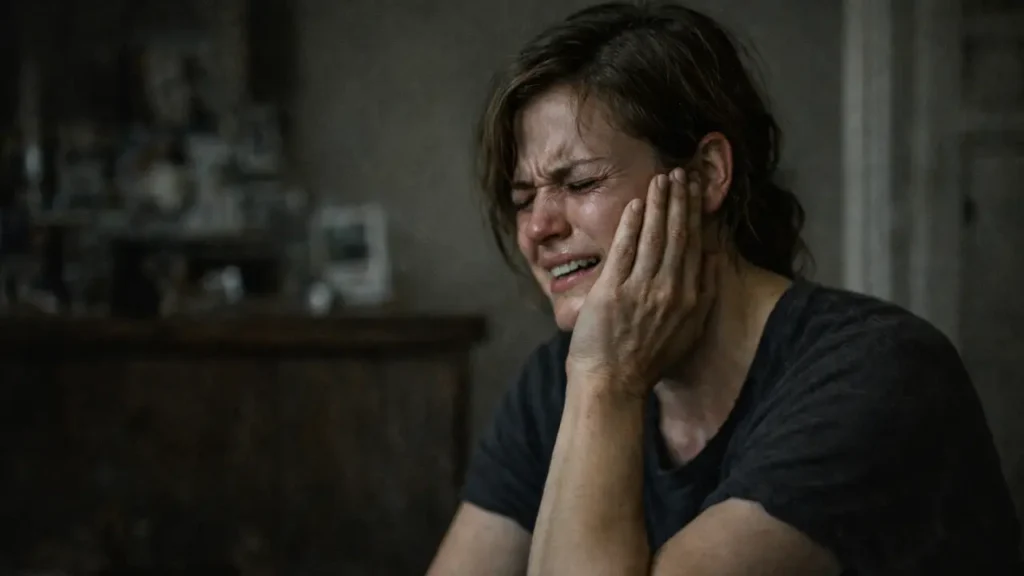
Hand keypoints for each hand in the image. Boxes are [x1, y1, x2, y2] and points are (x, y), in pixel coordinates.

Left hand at [566, 167, 717, 396]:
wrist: (613, 383)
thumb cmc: (647, 359)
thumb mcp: (688, 329)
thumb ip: (704, 292)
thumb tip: (715, 257)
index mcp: (691, 298)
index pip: (696, 245)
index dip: (695, 213)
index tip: (695, 189)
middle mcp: (671, 291)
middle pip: (678, 235)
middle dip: (680, 200)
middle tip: (681, 171)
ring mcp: (642, 291)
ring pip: (655, 237)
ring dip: (659, 205)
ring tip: (662, 179)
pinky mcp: (613, 292)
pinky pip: (625, 251)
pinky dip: (632, 225)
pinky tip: (636, 204)